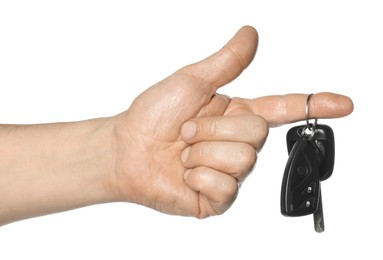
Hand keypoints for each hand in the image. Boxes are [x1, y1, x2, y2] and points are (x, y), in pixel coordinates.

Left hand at [111, 26, 353, 217]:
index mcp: (235, 113)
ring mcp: (228, 172)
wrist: (127, 151)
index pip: (282, 109)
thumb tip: (250, 34)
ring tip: (184, 152)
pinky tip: (185, 173)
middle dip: (214, 128)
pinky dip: (198, 177)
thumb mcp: (190, 82)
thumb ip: (225, 61)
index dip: (313, 105)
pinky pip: (225, 188)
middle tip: (188, 132)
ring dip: (203, 151)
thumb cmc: (153, 115)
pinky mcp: (217, 198)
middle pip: (257, 133)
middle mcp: (236, 142)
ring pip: (242, 159)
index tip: (342, 104)